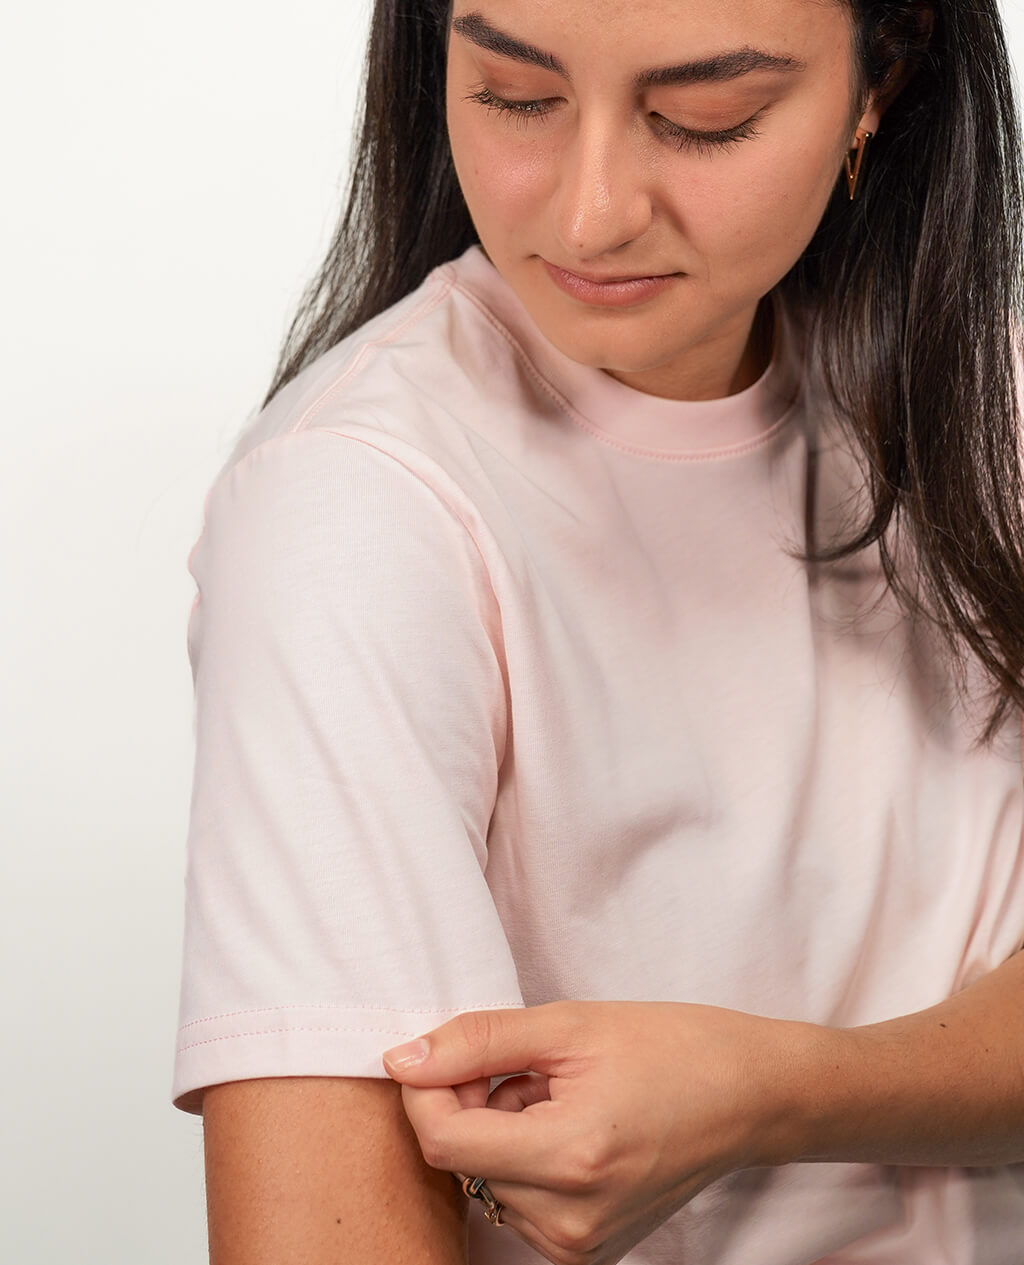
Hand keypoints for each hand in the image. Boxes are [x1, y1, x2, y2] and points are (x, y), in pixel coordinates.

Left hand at [381, 1000, 813, 1264]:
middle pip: (462, 1160)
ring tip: (561, 1094)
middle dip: (473, 1102)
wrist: (750, 1096)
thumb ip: (478, 1041)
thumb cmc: (671, 1047)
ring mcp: (580, 1247)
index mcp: (570, 1158)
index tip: (451, 1049)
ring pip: (486, 1181)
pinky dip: (525, 1158)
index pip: (442, 1139)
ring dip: (501, 1130)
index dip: (427, 1087)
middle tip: (532, 1065)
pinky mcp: (587, 1254)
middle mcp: (571, 1221)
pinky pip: (518, 1202)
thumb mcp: (569, 1024)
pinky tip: (571, 1126)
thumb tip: (401, 1058)